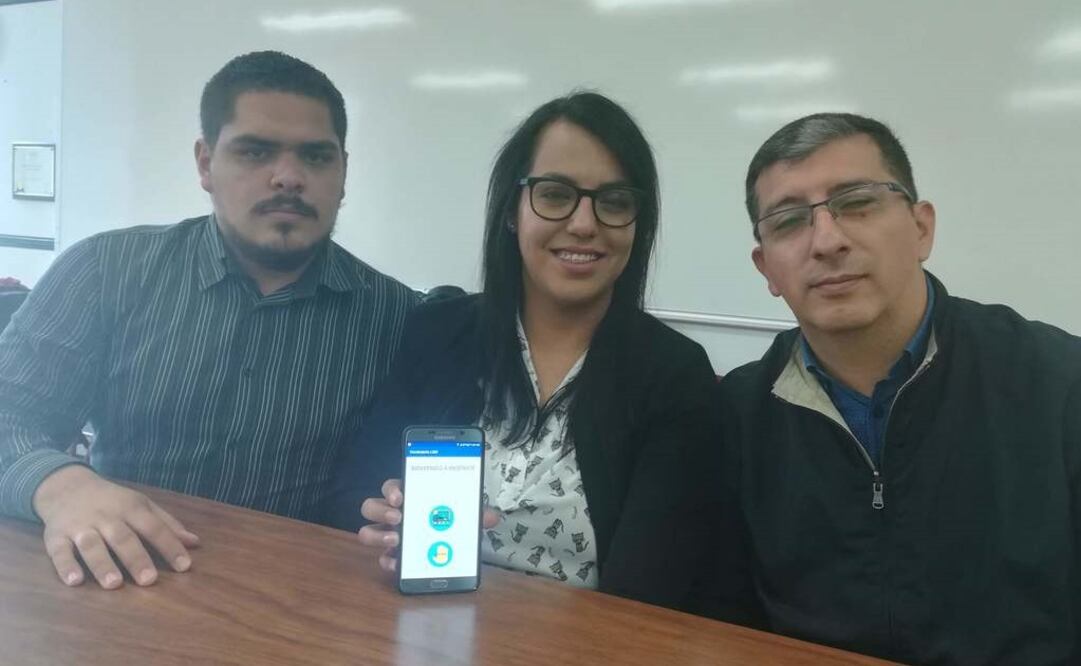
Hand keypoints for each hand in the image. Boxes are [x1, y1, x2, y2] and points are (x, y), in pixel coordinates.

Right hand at [32, 465, 199, 589]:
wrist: (68, 487)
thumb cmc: (113, 501)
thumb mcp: (142, 505)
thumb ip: (167, 524)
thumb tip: (195, 543)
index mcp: (131, 508)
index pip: (154, 527)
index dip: (170, 546)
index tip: (185, 566)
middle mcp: (106, 516)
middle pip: (123, 538)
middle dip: (136, 559)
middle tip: (149, 580)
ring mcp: (80, 526)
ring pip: (91, 545)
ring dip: (102, 564)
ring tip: (114, 584)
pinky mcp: (55, 536)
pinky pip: (59, 551)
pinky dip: (65, 565)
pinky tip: (74, 581)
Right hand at [357, 478, 498, 571]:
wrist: (450, 548)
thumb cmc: (452, 521)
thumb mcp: (465, 514)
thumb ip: (476, 513)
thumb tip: (493, 517)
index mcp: (409, 496)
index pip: (391, 486)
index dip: (392, 489)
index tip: (400, 497)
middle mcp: (393, 514)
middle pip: (371, 506)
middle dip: (382, 511)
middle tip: (399, 519)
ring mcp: (389, 535)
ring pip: (367, 531)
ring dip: (377, 536)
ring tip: (396, 541)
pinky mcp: (392, 556)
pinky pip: (381, 558)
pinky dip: (387, 561)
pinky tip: (398, 565)